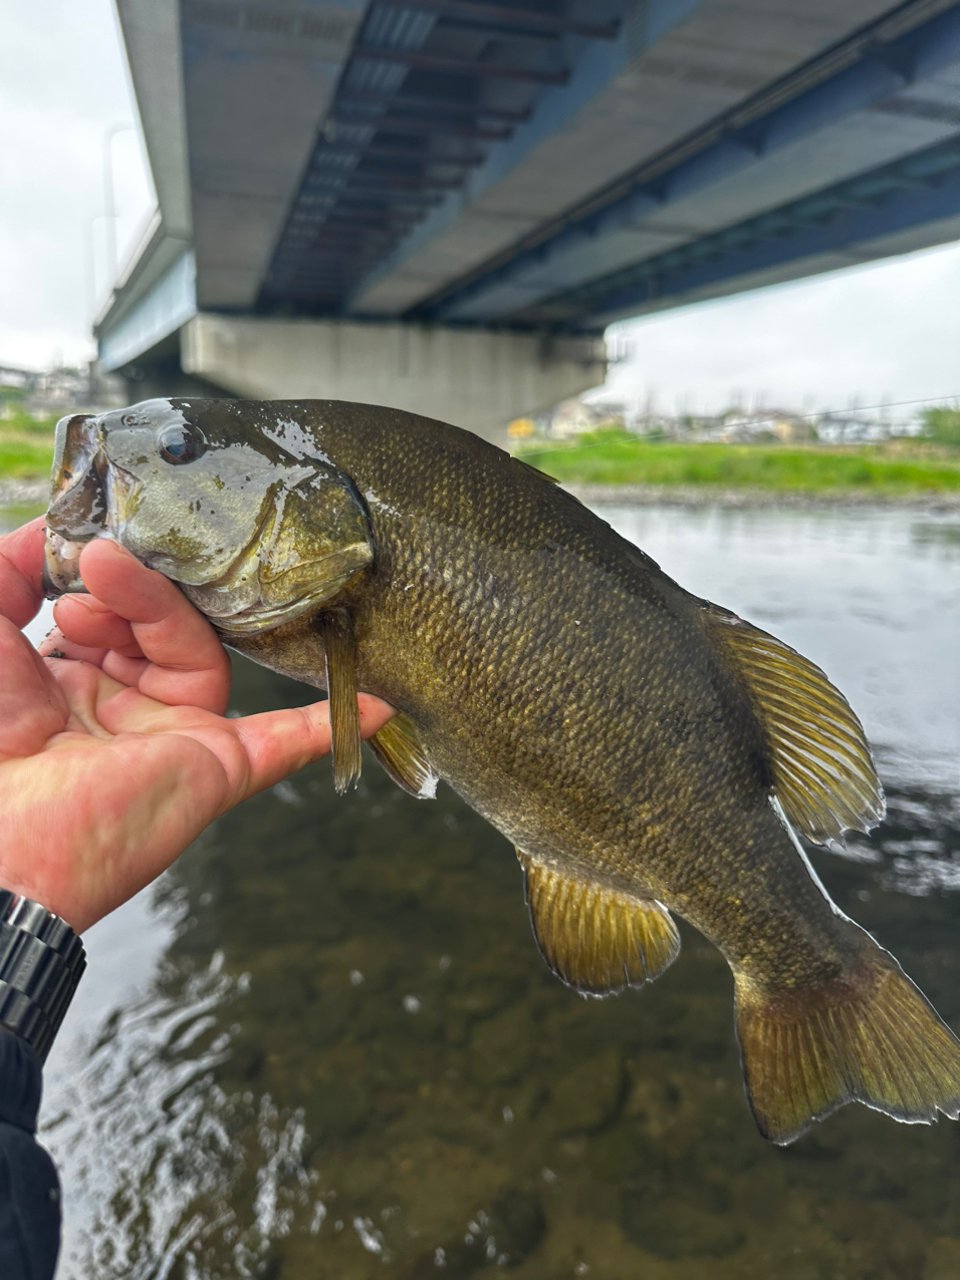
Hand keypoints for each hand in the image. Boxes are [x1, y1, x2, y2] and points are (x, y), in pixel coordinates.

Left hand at [0, 518, 393, 932]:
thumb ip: (10, 568)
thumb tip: (60, 532)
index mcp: (63, 686)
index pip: (108, 613)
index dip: (99, 576)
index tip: (80, 547)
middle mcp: (120, 711)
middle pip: (158, 628)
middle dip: (129, 590)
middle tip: (96, 565)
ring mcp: (169, 739)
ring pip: (202, 657)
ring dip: (165, 613)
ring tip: (115, 580)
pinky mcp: (212, 769)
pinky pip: (280, 746)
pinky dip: (322, 725)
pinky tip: (372, 704)